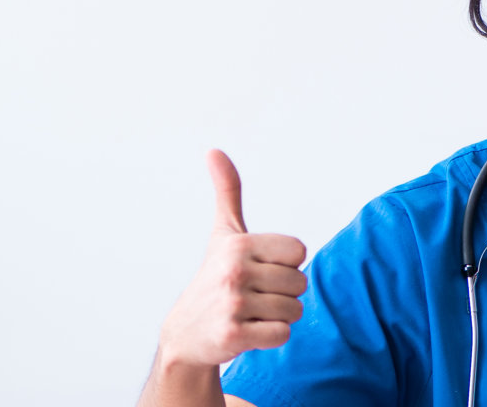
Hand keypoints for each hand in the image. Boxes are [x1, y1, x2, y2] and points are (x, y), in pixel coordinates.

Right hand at [158, 149, 308, 366]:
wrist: (186, 334)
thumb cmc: (214, 279)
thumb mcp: (223, 234)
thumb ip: (227, 192)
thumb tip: (214, 150)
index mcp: (239, 244)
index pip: (299, 252)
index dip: (285, 264)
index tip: (260, 269)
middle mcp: (234, 272)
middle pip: (300, 283)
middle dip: (283, 294)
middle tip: (254, 296)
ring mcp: (233, 305)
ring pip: (294, 311)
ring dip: (278, 316)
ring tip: (250, 314)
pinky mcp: (233, 336)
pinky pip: (282, 334)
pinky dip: (271, 337)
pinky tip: (248, 332)